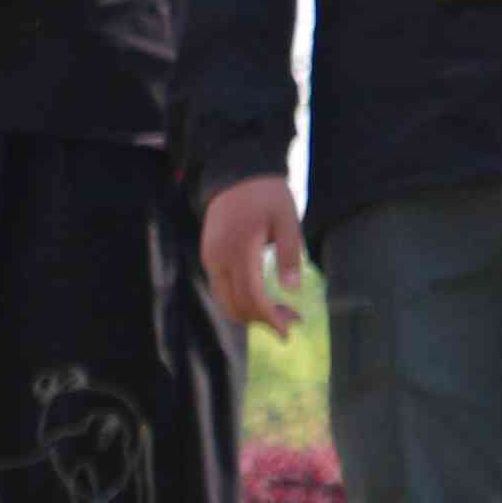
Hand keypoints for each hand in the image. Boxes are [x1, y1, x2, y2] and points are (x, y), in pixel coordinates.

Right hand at [201, 177, 311, 334]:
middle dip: (263, 319)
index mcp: (240, 250)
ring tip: (279, 311)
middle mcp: (219, 259)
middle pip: (236, 306)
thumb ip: (290, 253)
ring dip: (250, 313)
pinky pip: (221, 288)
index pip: (252, 297)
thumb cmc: (267, 193)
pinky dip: (240, 300)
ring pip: (225, 301)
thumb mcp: (287, 218)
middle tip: (291, 320)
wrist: (236, 171)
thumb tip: (293, 290)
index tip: (288, 331)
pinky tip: (261, 296)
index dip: (270, 318)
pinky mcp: (209, 255)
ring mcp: (210, 258)